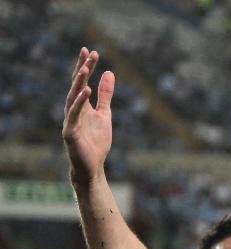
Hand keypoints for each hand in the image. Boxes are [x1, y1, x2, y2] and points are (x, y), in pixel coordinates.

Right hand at [63, 48, 114, 184]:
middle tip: (88, 52)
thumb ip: (105, 95)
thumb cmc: (96, 141)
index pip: (82, 82)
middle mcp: (73, 110)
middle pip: (76, 85)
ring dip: (78, 83)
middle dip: (83, 69)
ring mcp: (70, 120)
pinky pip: (74, 115)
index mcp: (81, 105)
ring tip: (85, 68)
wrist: (92, 166)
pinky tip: (85, 91)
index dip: (86, 66)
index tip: (90, 51)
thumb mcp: (105, 114)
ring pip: (72, 97)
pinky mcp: (70, 132)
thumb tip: (109, 72)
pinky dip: (79, 103)